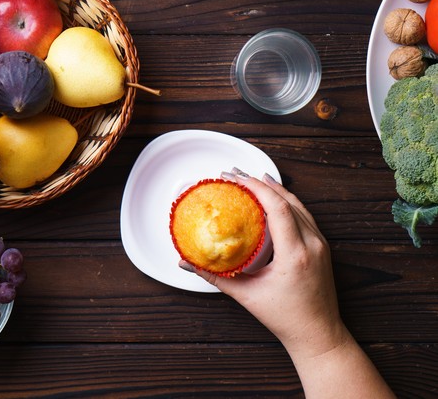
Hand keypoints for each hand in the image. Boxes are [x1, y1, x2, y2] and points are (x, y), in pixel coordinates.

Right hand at [180, 168, 344, 357]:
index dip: (255, 188)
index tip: (235, 179)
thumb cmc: (286, 318)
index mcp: (296, 254)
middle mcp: (313, 244)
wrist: (319, 334)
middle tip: (236, 175)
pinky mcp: (323, 247)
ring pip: (299, 205)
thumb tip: (187, 263)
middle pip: (288, 200)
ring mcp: (321, 244)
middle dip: (261, 183)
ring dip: (275, 189)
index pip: (277, 207)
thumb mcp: (246, 295)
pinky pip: (305, 215)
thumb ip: (215, 276)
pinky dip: (288, 202)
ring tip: (252, 180)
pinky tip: (275, 198)